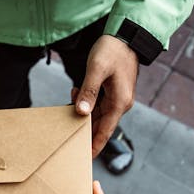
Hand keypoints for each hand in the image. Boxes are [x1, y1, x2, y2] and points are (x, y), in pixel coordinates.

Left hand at [72, 35, 137, 157]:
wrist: (126, 35)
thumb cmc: (112, 50)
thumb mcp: (97, 69)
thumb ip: (88, 92)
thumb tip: (81, 113)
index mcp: (119, 103)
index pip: (104, 131)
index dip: (94, 146)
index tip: (85, 158)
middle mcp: (120, 104)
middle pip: (100, 125)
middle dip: (83, 129)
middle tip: (67, 136)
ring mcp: (118, 98)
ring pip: (96, 114)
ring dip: (82, 111)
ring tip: (70, 102)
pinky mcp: (113, 92)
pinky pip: (98, 104)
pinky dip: (86, 102)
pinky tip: (76, 93)